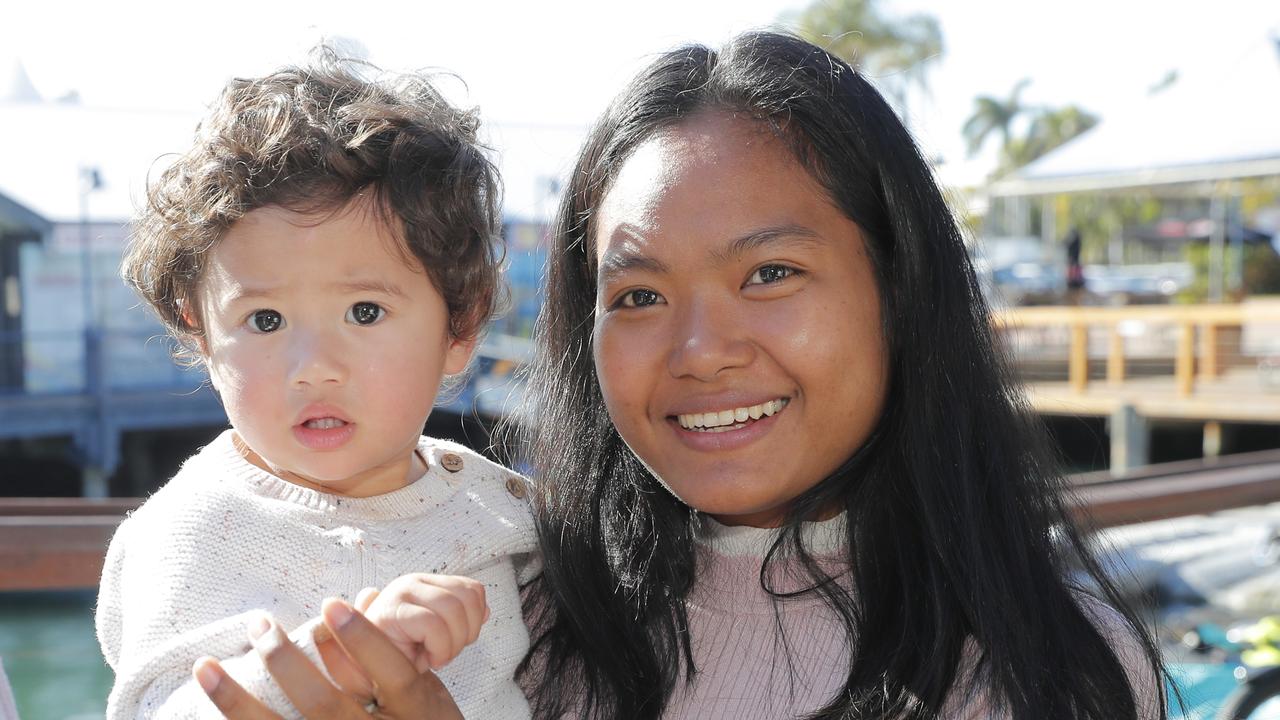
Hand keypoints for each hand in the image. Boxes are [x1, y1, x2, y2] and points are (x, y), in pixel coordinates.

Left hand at [194, 598, 463, 718]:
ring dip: (237, 701)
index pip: (390, 672)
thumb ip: (400, 656)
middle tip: (259, 625)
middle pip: (325, 705)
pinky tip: (211, 700)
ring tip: (206, 668)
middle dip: (286, 662)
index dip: (362, 639)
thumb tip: (365, 596)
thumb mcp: (429, 697)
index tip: (332, 603)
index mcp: (415, 713)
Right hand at [362, 574, 489, 672]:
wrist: (371, 677)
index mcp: (427, 583)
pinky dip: (439, 649)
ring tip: (436, 655)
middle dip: (466, 632)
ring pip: (453, 609)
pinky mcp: (389, 611)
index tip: (458, 640)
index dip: (476, 619)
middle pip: (467, 597)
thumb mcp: (441, 634)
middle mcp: (412, 582)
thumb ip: (462, 618)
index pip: (473, 589)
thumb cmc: (404, 656)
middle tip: (447, 651)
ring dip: (452, 643)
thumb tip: (486, 610)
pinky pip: (433, 625)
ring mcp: (398, 593)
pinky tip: (427, 660)